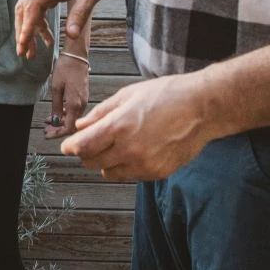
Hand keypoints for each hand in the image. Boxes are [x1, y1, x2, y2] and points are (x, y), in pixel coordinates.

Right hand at [15, 0, 119, 58]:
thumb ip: (80, 13)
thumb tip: (71, 36)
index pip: (31, 4)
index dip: (26, 25)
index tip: (22, 44)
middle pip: (24, 8)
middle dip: (23, 31)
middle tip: (24, 54)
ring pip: (29, 10)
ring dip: (29, 31)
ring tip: (32, 53)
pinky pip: (39, 10)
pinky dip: (40, 25)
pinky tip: (47, 40)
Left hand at [45, 54, 89, 138]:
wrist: (77, 56)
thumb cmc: (65, 69)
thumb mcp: (56, 87)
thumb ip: (56, 106)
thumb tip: (54, 121)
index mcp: (75, 104)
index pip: (69, 128)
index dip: (58, 134)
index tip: (47, 135)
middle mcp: (82, 105)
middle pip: (71, 124)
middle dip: (58, 129)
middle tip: (45, 130)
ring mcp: (84, 101)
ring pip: (73, 118)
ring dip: (60, 122)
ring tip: (47, 122)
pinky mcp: (83, 96)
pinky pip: (74, 111)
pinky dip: (65, 114)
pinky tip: (55, 113)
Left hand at [59, 72, 216, 180]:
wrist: (202, 108)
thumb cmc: (166, 95)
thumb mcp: (128, 94)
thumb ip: (101, 113)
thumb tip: (80, 126)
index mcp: (119, 126)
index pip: (83, 146)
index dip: (70, 147)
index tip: (67, 147)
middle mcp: (130, 149)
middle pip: (92, 162)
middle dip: (86, 153)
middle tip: (90, 143)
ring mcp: (145, 164)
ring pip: (109, 172)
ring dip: (105, 161)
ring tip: (115, 145)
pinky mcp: (158, 173)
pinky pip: (130, 175)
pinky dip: (125, 166)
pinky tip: (134, 151)